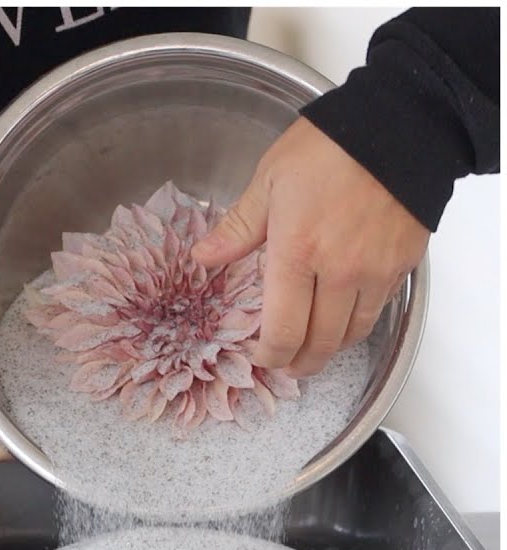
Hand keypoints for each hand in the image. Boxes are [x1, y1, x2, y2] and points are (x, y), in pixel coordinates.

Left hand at [191, 117, 428, 376]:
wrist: (398, 126)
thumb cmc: (328, 147)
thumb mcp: (268, 181)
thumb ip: (238, 227)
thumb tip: (204, 257)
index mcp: (297, 252)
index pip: (283, 329)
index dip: (271, 355)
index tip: (261, 356)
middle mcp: (339, 271)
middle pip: (320, 343)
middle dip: (299, 363)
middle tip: (286, 365)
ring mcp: (375, 271)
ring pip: (352, 334)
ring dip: (329, 349)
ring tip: (312, 350)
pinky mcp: (402, 265)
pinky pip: (378, 311)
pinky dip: (357, 325)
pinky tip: (341, 320)